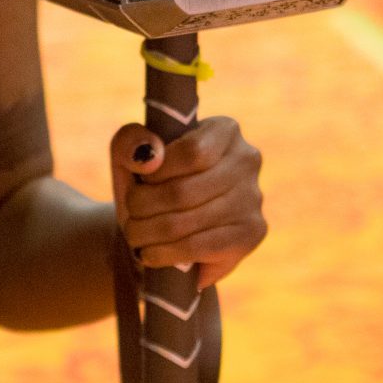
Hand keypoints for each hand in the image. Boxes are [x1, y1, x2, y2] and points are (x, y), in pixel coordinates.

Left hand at [109, 116, 267, 289]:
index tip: (141, 181)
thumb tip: (150, 155)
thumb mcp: (129, 154)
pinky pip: (198, 247)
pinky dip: (164, 253)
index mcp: (224, 130)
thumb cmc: (150, 185)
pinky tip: (149, 253)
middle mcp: (247, 159)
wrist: (165, 228)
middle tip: (131, 213)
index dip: (156, 172)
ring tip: (134, 233)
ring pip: (186, 222)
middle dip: (143, 207)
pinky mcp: (251, 234)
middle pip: (183, 191)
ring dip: (148, 232)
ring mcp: (253, 198)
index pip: (191, 152)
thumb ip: (129, 141)